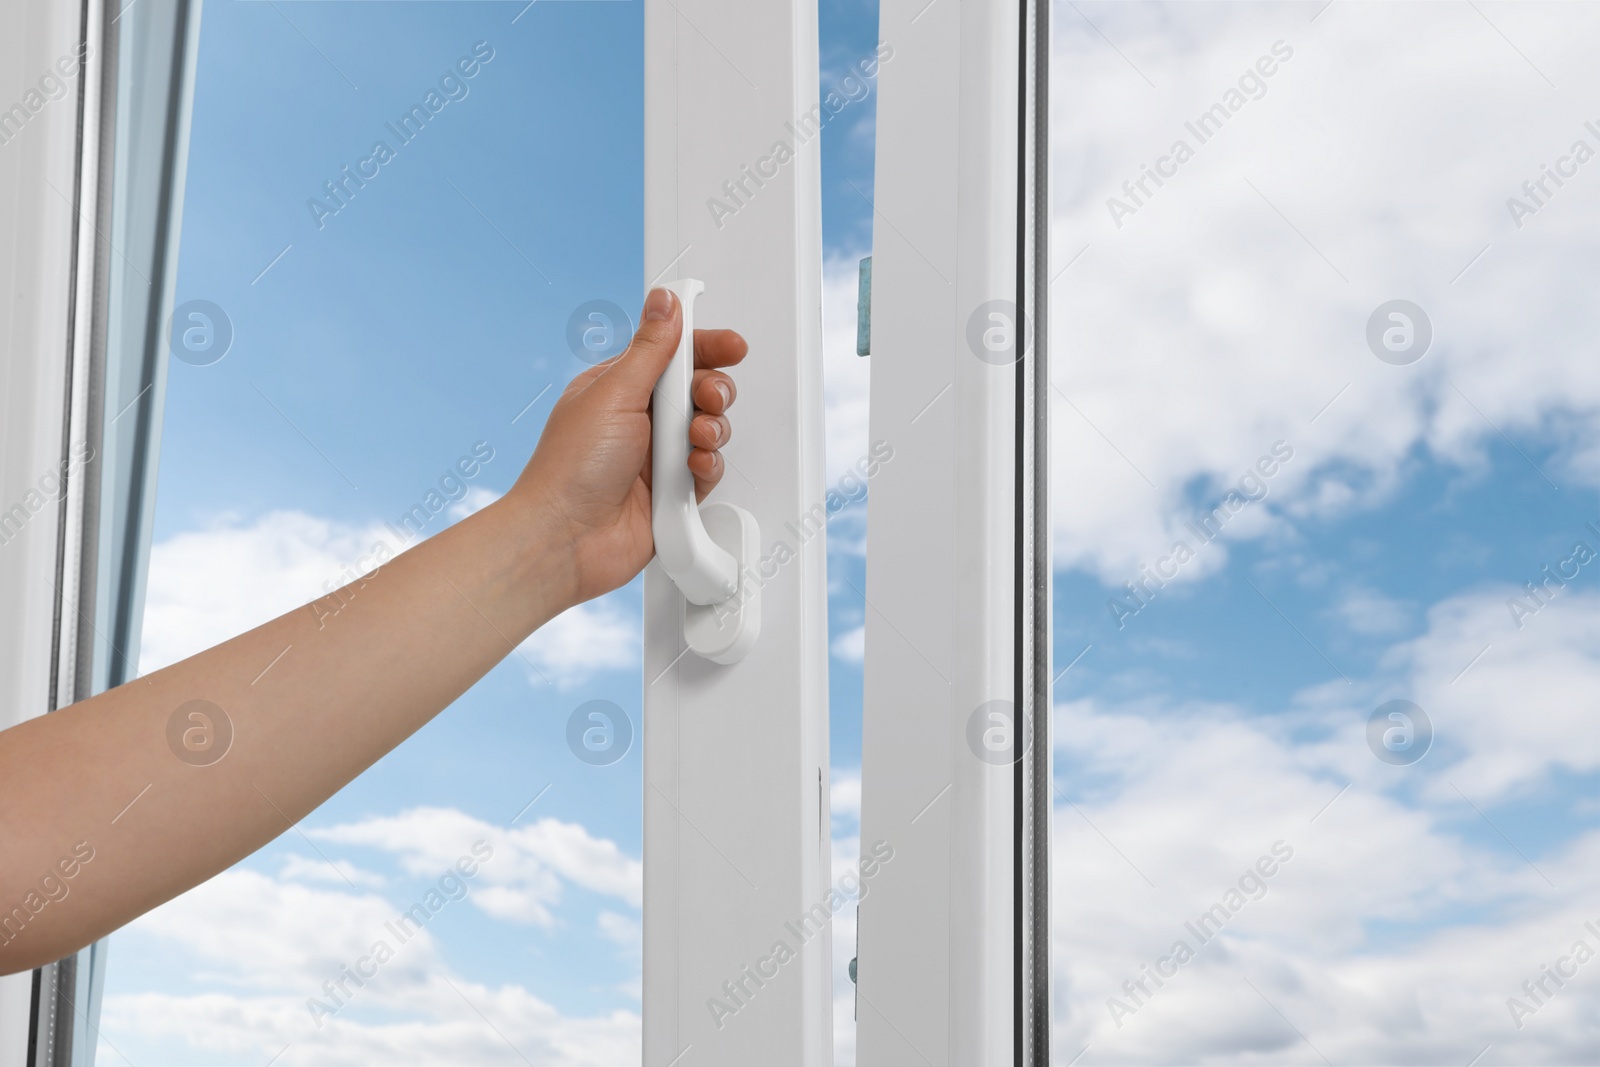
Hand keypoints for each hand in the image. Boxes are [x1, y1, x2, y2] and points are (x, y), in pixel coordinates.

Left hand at [511, 287, 747, 607]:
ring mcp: (656, 457)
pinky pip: (709, 469)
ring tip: (692, 439)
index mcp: (619, 387)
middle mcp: (639, 420)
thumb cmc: (569, 470)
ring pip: (709, 429)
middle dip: (711, 391)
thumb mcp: (613, 393)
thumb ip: (649, 348)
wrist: (566, 539)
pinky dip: (707, 466)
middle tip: (703, 398)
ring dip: (710, 430)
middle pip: (698, 390)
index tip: (731, 345)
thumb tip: (664, 303)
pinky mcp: (672, 492)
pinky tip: (691, 469)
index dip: (705, 346)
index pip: (672, 354)